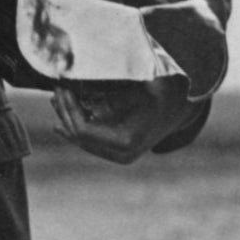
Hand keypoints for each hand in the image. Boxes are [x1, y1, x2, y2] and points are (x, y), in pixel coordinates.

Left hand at [52, 77, 189, 164]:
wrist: (182, 105)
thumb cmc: (162, 89)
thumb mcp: (136, 84)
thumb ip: (108, 89)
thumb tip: (79, 84)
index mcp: (125, 140)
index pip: (83, 130)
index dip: (69, 108)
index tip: (63, 87)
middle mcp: (121, 154)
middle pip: (79, 137)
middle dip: (65, 111)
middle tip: (58, 87)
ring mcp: (120, 155)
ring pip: (82, 140)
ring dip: (67, 118)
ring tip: (57, 97)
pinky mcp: (118, 151)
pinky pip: (91, 141)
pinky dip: (77, 126)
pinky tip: (63, 118)